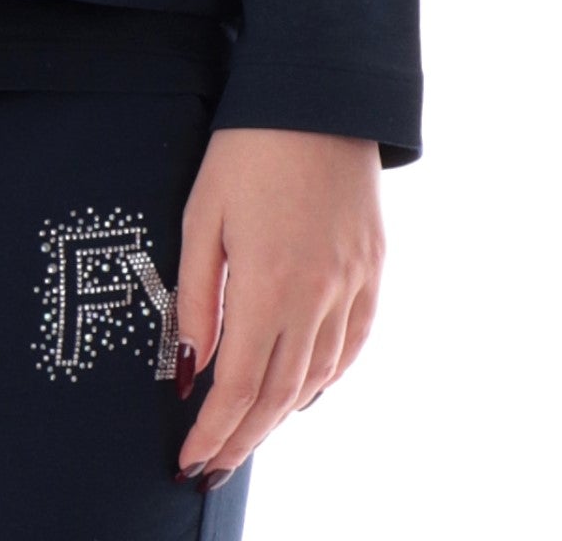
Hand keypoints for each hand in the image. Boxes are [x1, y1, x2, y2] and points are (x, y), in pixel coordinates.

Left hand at [171, 126, 383, 483]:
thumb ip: (195, 298)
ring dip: (280, 414)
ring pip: (317, 377)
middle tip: (213, 465)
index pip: (239, 386)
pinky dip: (323, 378)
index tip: (190, 459)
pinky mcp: (372, 270)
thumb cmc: (246, 148)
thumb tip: (189, 369)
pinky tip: (301, 390)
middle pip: (279, 395)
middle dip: (242, 437)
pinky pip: (350, 346)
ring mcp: (352, 286)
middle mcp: (317, 297)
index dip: (214, 432)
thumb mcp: (201, 215)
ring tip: (247, 435)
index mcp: (269, 285)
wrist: (318, 95)